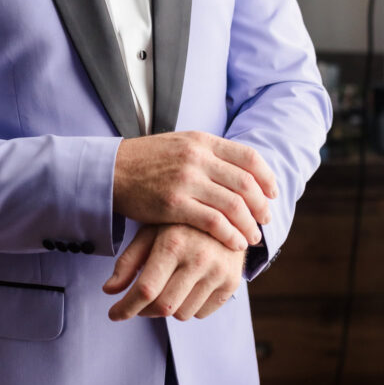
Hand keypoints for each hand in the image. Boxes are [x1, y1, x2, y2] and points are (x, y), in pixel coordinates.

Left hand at [103, 223, 245, 321]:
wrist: (225, 212)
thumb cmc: (179, 223)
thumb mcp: (151, 232)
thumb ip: (129, 261)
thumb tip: (108, 290)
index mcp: (173, 243)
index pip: (146, 289)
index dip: (126, 307)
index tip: (113, 314)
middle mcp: (198, 259)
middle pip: (164, 307)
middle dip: (144, 311)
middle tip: (137, 304)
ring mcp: (218, 272)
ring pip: (182, 314)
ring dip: (168, 309)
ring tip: (165, 287)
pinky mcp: (232, 282)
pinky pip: (201, 313)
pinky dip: (188, 307)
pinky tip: (186, 288)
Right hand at [113, 131, 275, 250]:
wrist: (111, 170)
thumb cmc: (147, 160)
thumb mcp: (180, 144)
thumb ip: (209, 153)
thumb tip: (241, 169)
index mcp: (201, 140)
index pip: (249, 157)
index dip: (266, 178)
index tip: (271, 194)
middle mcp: (197, 157)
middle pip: (246, 184)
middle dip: (261, 206)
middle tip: (265, 220)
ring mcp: (186, 180)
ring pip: (234, 205)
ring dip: (249, 225)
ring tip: (252, 237)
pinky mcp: (174, 203)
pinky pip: (213, 222)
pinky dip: (230, 235)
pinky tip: (234, 243)